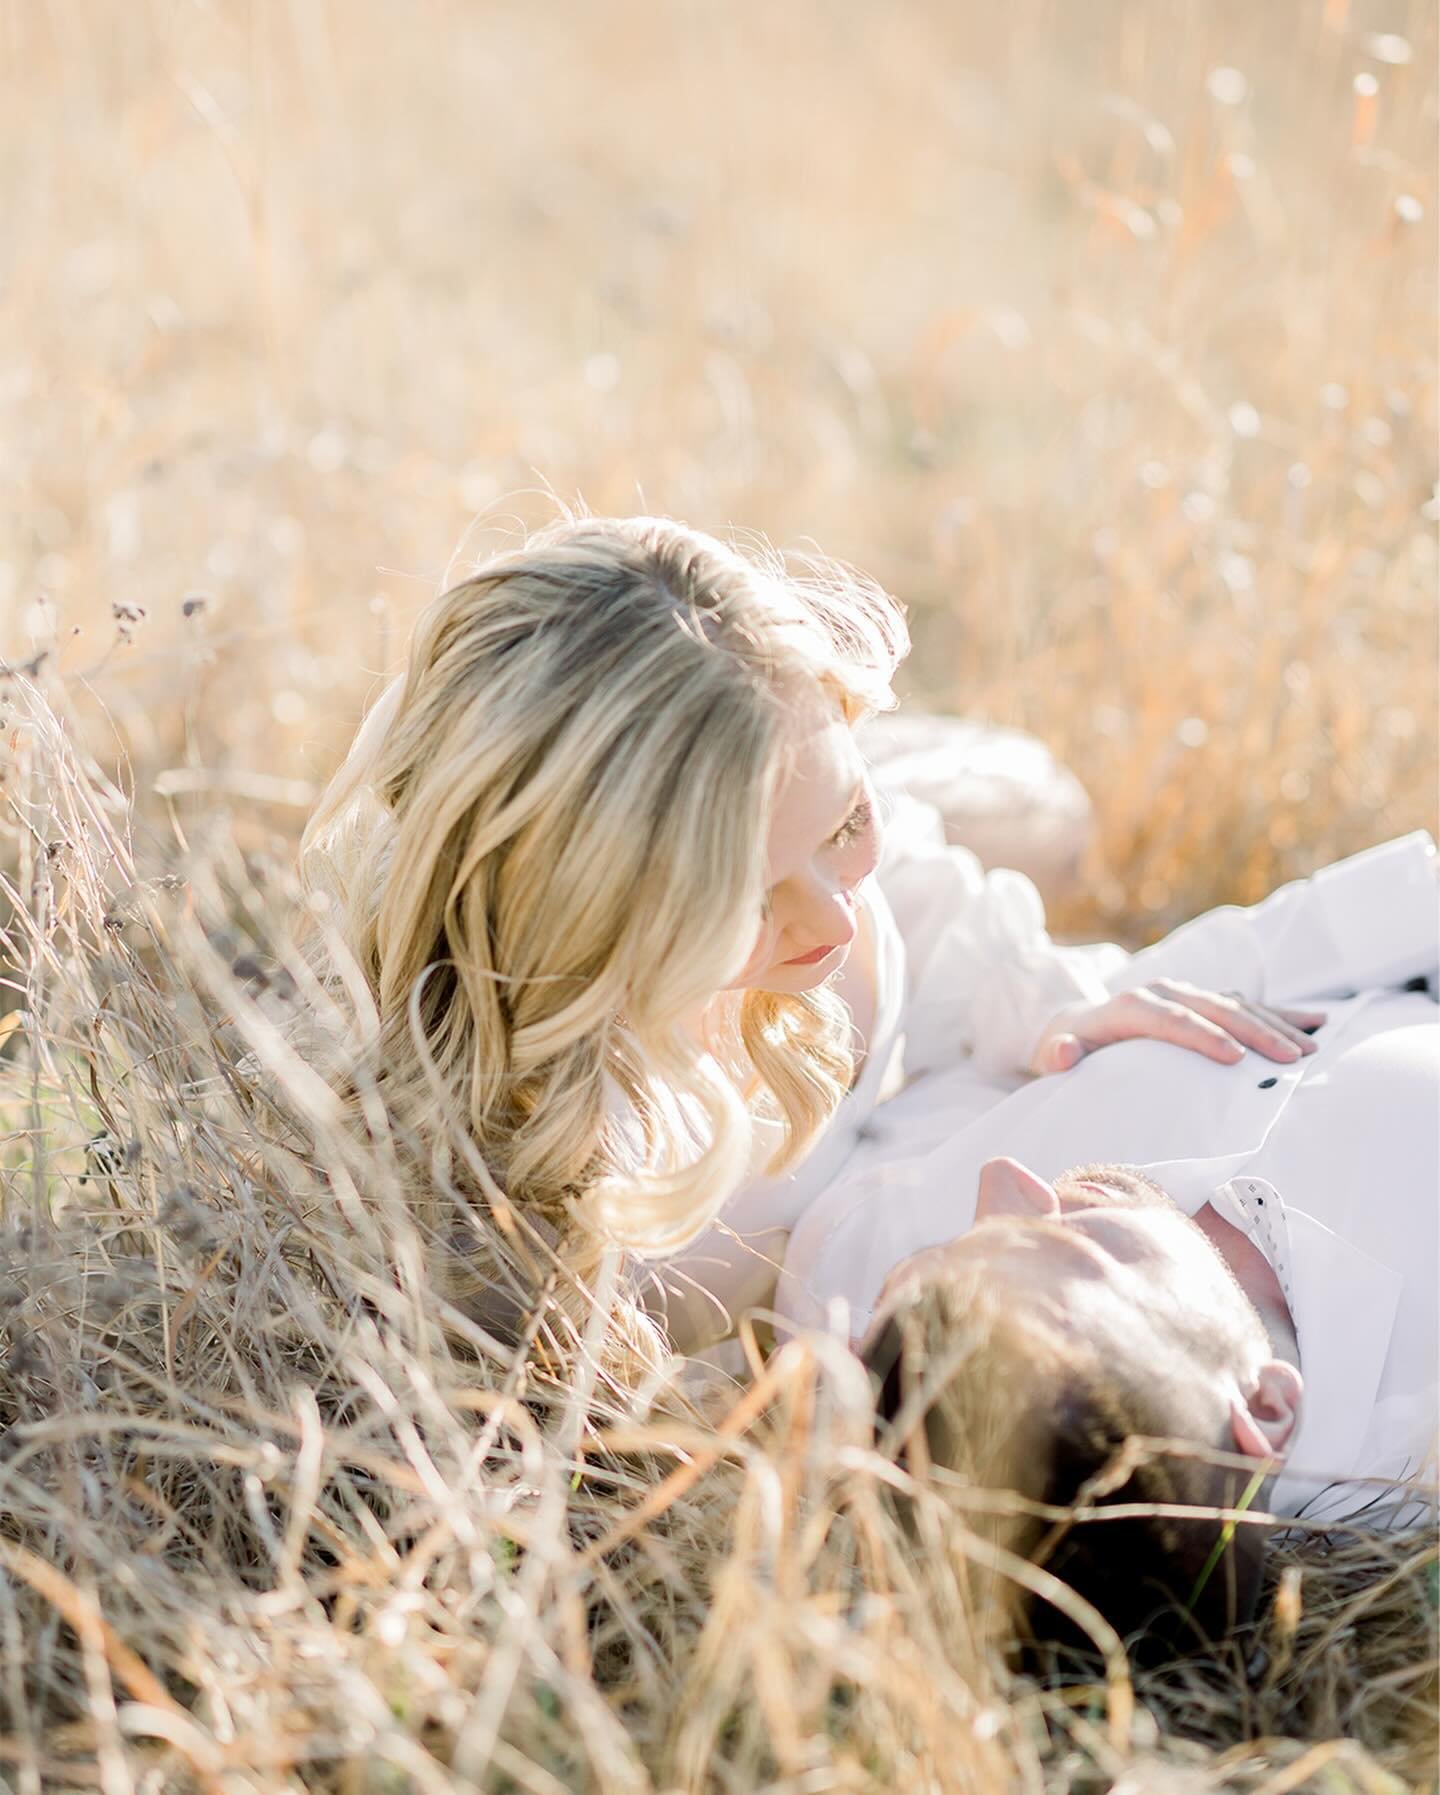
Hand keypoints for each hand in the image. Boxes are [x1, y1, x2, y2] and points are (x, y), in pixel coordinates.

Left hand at [1030, 980, 1325, 1075]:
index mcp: (1132, 1006)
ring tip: (1309, 1050)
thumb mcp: (1055, 1052)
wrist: (1079, 1023)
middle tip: (1290, 1059)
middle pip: (1215, 1008)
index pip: (1172, 1019)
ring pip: (1239, 1005)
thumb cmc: (1070, 1047)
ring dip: (1276, 1025)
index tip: (1235, 1059)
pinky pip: (1249, 1005)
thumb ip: (1058, 1053)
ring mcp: (1189, 994)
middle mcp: (1165, 992)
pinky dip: (1282, 1012)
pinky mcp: (1206, 1002)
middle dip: (1255, 1032)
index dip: (1203, 1036)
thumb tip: (1063, 1052)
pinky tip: (1316, 1022)